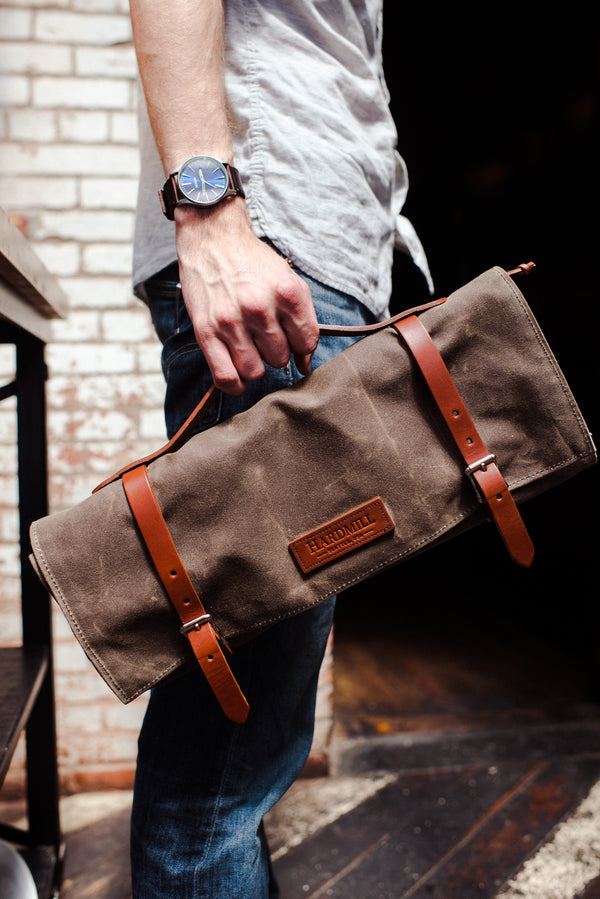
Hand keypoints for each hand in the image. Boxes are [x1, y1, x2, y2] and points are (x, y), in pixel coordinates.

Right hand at [175, 200, 318, 394]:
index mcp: (287, 293)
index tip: (292, 343)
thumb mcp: (287, 280)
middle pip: (280, 358)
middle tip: (263, 335)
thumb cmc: (252, 263)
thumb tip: (305, 363)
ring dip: (254, 365)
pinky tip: (237, 376)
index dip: (301, 347)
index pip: (307, 342)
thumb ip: (302, 319)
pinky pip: (225, 376)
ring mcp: (231, 321)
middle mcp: (260, 307)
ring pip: (255, 371)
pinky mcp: (206, 331)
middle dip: (274, 351)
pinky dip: (234, 384)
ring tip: (248, 347)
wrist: (212, 238)